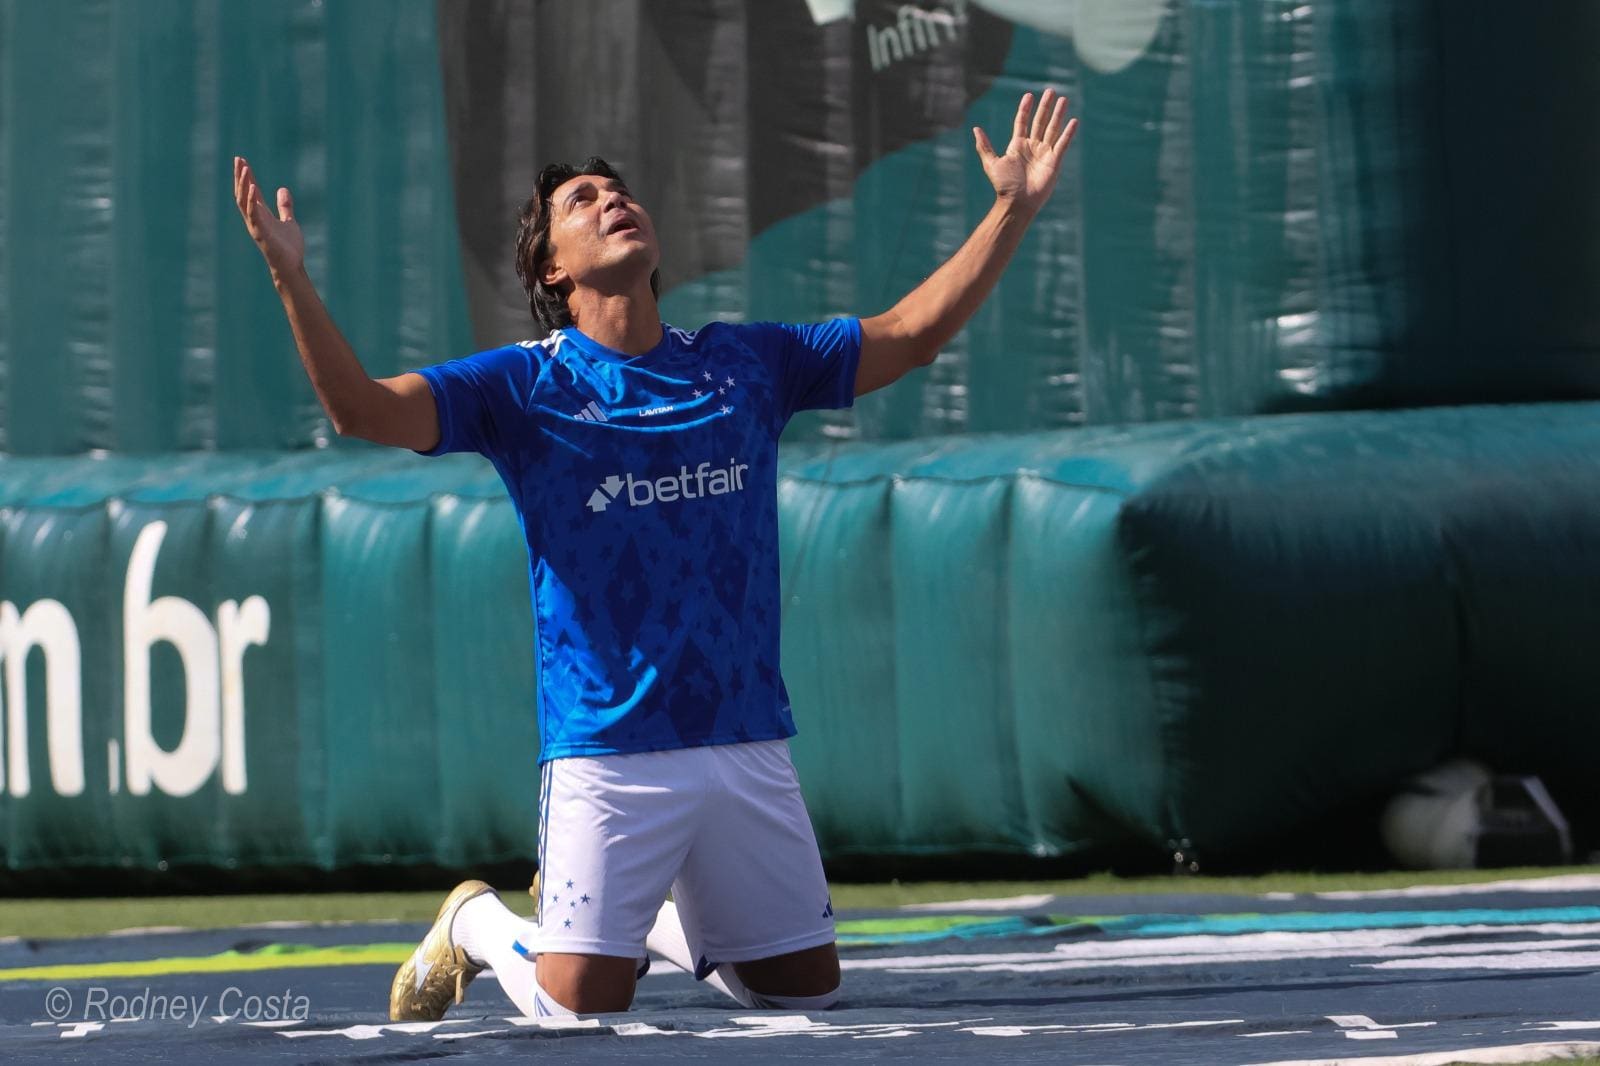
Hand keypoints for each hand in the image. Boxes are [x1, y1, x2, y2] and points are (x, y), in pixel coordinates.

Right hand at [233, 156, 303, 275]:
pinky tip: (252, 188)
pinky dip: (252, 202)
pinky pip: (254, 215)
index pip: (250, 191)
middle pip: (242, 193)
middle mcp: (254, 218)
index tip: (242, 160)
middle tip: (238, 159)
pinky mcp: (261, 234)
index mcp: (260, 214)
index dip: (246, 176)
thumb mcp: (289, 221)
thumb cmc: (288, 247)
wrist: (291, 266)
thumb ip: (285, 206)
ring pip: (245, 202)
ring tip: (245, 169)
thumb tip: (283, 189)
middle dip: (240, 176)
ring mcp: (256, 226)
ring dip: (244, 185)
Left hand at [973, 88, 1077, 215]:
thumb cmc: (1004, 185)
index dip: (1025, 109)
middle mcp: (1032, 147)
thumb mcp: (991, 163)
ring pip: (1052, 129)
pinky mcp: (1054, 161)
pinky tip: (1073, 121)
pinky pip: (1062, 144)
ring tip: (1064, 99)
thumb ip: (985, 146)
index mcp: (1017, 145)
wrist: (1017, 202)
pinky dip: (1068, 133)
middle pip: (1040, 122)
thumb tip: (976, 129)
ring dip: (1058, 114)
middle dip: (1045, 107)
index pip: (1022, 122)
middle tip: (1051, 91)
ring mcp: (1044, 153)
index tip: (1029, 95)